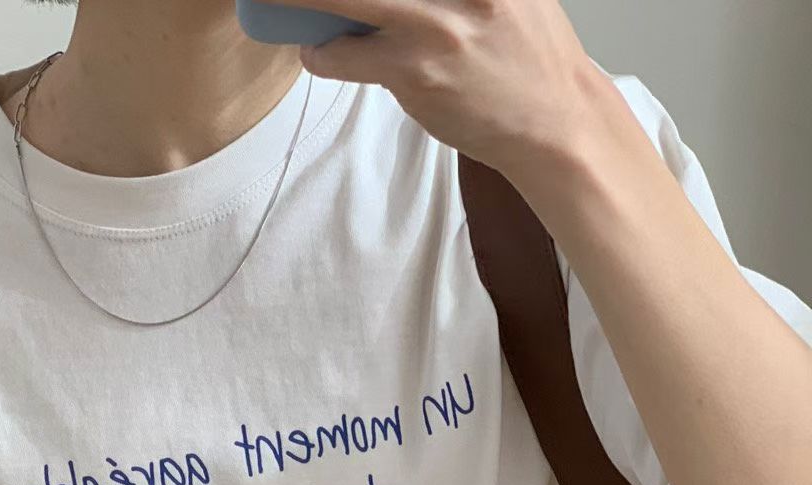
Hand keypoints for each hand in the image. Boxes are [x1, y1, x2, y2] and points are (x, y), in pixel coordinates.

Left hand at [272, 0, 606, 179]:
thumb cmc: (527, 51)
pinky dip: (322, 55)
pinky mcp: (416, 69)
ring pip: (342, 0)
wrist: (556, 119)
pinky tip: (317, 54)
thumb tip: (375, 2)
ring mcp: (434, 21)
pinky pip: (346, 56)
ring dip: (301, 3)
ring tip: (281, 6)